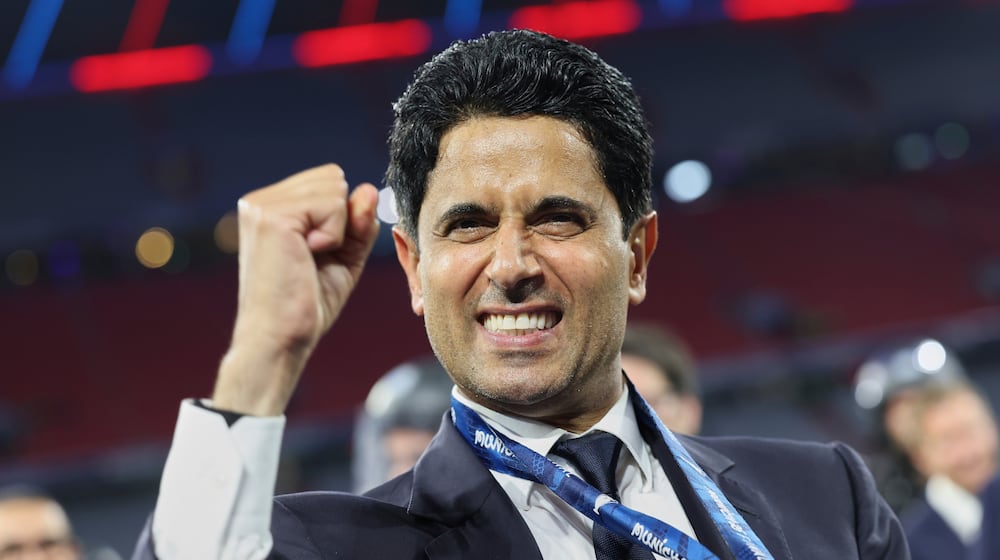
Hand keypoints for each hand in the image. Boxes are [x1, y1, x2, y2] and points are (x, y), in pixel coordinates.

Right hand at [211, 164, 379, 415]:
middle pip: (333, 178)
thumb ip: (357, 222)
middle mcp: (259, 201)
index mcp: (269, 207)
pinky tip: (308, 256)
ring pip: (335, 188)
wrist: (281, 339)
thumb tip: (369, 188)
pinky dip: (334, 235)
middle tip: (315, 258)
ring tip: (308, 259)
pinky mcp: (272, 216)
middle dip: (341, 220)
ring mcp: (261, 205)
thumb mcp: (343, 257)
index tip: (319, 254)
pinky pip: (332, 204)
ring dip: (337, 230)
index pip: (327, 181)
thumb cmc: (306, 306)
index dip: (341, 218)